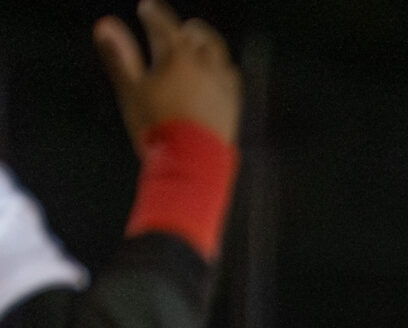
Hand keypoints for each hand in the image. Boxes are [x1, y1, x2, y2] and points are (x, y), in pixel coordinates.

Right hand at [95, 1, 239, 151]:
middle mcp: (205, 67)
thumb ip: (120, 56)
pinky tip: (218, 73)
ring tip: (200, 45)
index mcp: (178, 58)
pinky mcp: (233, 106)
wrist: (192, 162)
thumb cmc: (157, 126)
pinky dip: (222, 68)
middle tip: (181, 27)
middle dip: (188, 29)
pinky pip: (231, 78)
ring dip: (208, 46)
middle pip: (200, 37)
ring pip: (219, 56)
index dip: (154, 14)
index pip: (165, 25)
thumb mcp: (132, 90)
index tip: (147, 7)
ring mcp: (223, 86)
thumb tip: (105, 25)